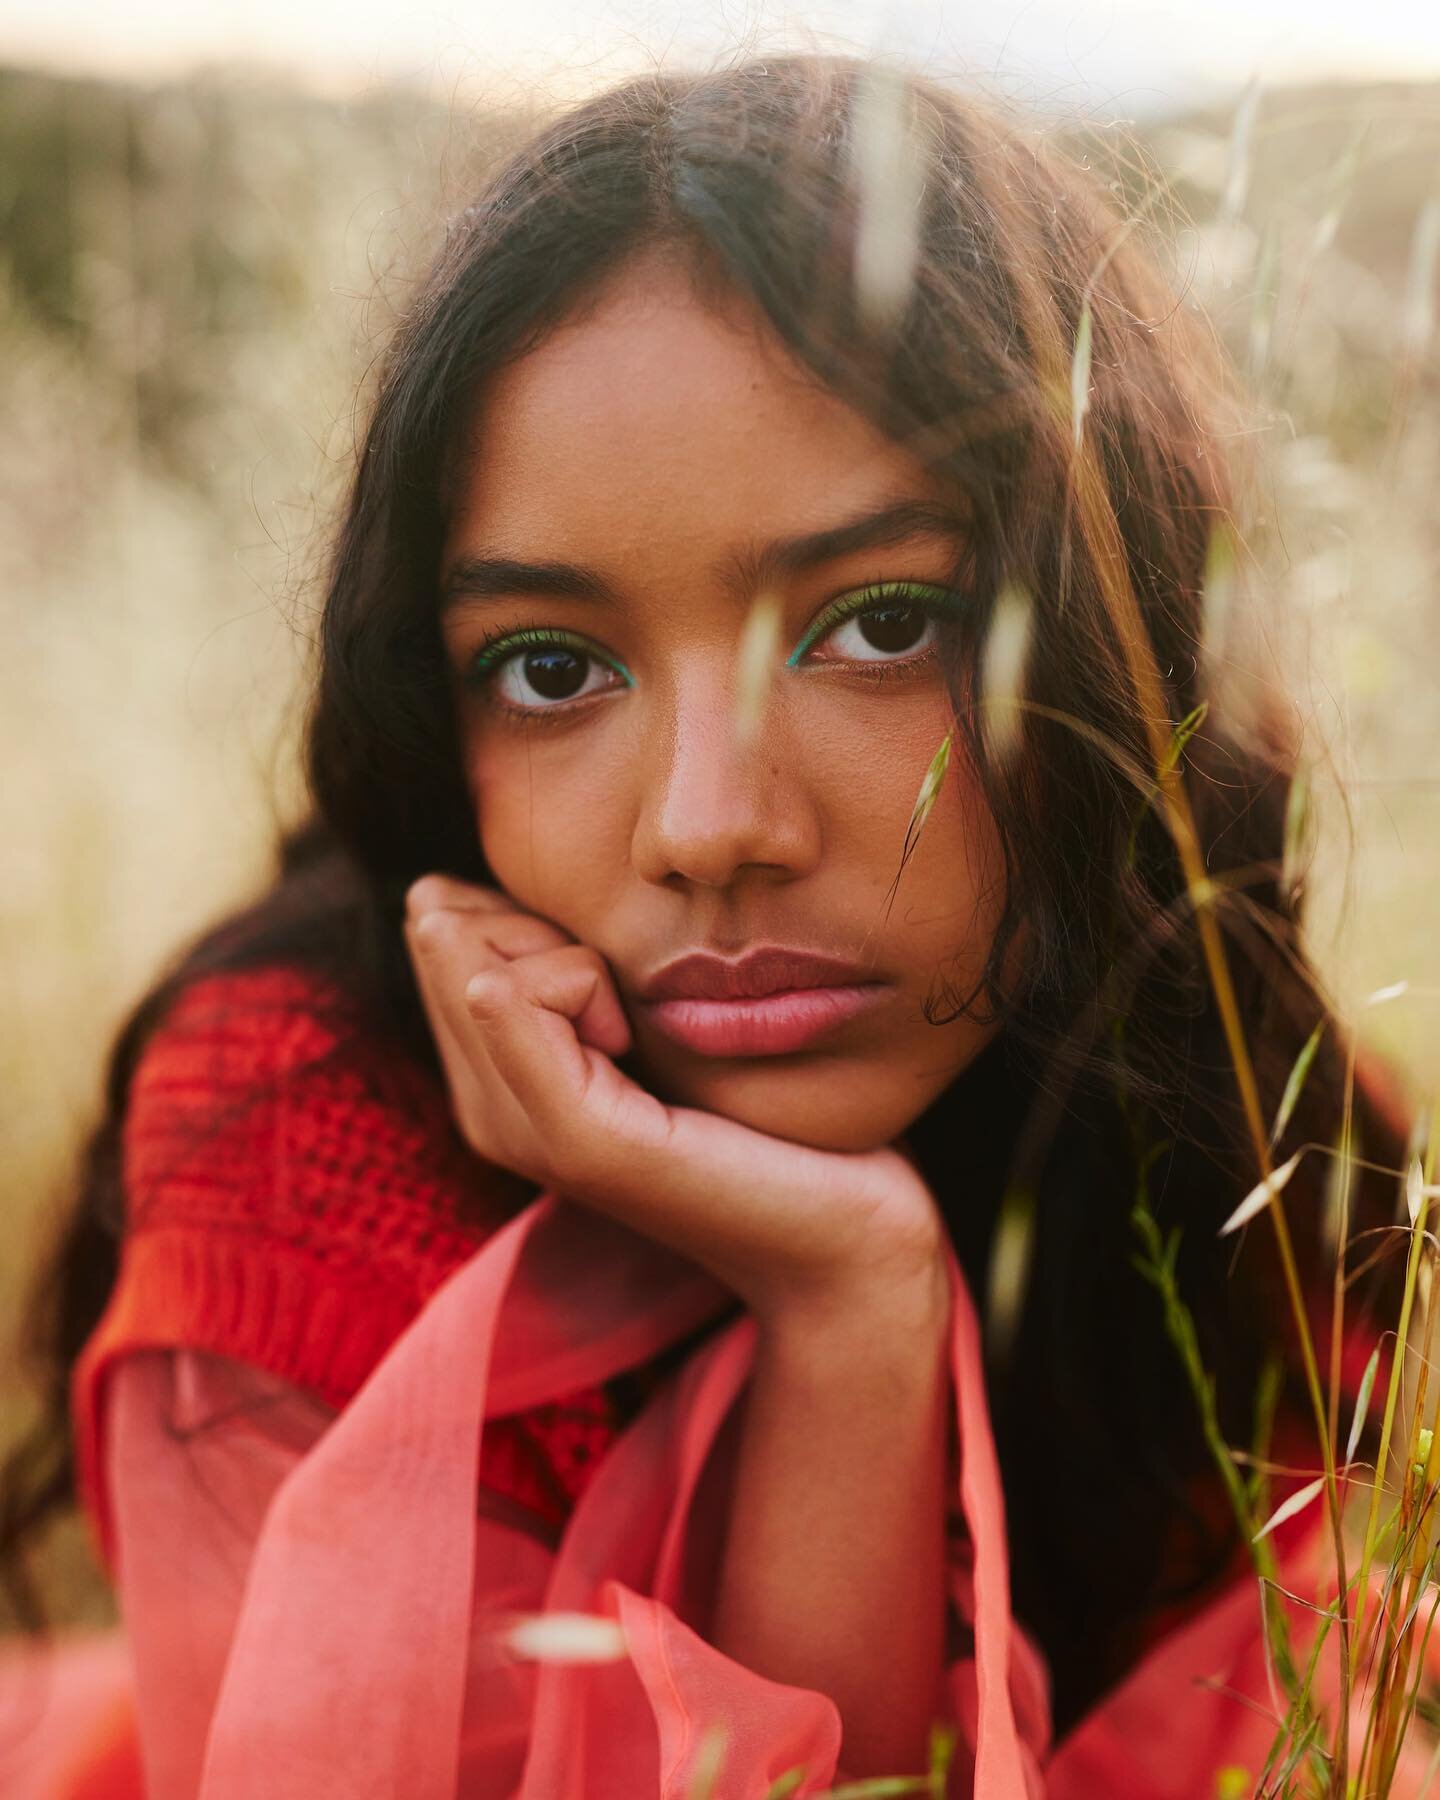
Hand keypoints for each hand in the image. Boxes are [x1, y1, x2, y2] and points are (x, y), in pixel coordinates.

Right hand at [402, 874, 947, 1324]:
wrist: (842, 1235)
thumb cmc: (766, 1113)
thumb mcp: (651, 1013)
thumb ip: (571, 964)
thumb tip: (460, 885)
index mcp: (498, 1083)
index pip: (439, 927)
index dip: (523, 911)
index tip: (611, 976)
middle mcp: (489, 1112)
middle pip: (448, 935)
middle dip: (535, 927)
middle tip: (626, 1004)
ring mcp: (523, 1133)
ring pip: (477, 956)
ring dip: (566, 955)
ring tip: (635, 1028)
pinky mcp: (579, 1136)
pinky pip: (511, 995)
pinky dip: (577, 979)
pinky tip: (630, 1034)